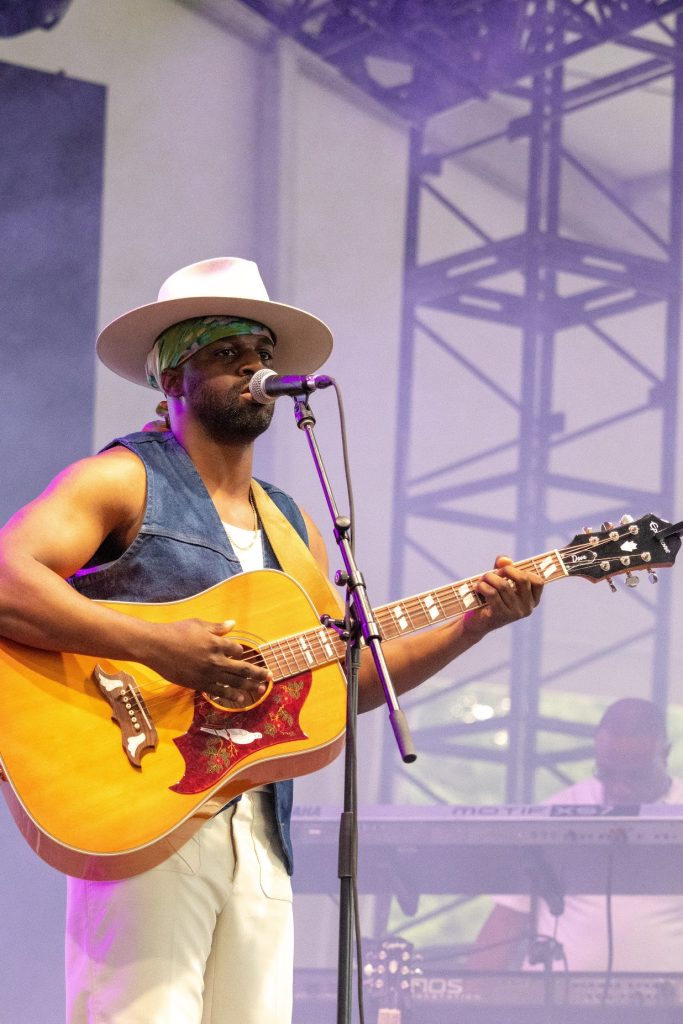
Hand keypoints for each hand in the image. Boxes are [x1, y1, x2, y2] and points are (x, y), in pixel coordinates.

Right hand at [145, 618, 270, 706]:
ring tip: (260, 691)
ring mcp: (207, 673)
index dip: (241, 653)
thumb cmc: (176, 631)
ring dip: (249, 686)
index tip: (240, 655)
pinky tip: (241, 699)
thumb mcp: (199, 624)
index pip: (238, 650)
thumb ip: (217, 627)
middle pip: (242, 669)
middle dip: (258, 673)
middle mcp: (216, 660)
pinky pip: (219, 692)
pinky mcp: (198, 683)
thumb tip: (233, 623)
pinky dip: (231, 696)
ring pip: (234, 682)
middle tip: (270, 676)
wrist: (156, 646)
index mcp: (217, 643)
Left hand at [463, 555, 542, 640]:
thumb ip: (504, 568)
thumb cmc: (490, 599)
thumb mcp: (500, 581)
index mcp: (532, 600)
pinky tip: (477, 587)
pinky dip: (482, 586)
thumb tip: (504, 559)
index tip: (509, 571)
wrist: (476, 623)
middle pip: (523, 579)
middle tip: (494, 572)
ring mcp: (514, 613)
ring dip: (488, 577)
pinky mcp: (499, 615)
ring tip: (481, 579)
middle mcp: (527, 608)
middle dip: (505, 570)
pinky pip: (492, 593)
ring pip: (503, 585)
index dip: (523, 571)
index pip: (538, 581)